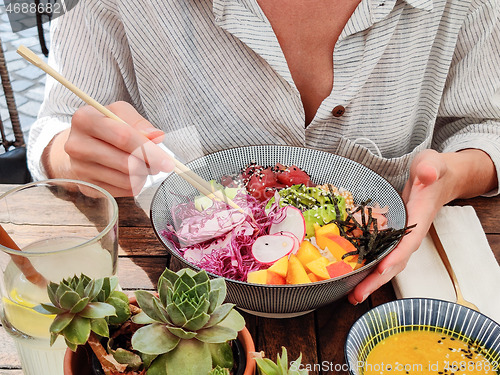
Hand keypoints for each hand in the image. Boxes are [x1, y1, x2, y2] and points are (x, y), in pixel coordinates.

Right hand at [45, 101, 174, 195]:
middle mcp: (76, 145)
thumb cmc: (106, 126)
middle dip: (150, 166)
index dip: (149, 150)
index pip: (123, 137)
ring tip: (144, 166)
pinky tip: (133, 175)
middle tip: (159, 165)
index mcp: (85, 119)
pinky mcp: (87, 187)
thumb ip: (139, 123)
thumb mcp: (120, 113)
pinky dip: (135, 184)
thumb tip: (157, 136)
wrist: (81, 145)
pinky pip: (122, 191)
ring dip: (143, 175)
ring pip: (126, 180)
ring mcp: (79, 169)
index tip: (168, 161)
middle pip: (126, 163)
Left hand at [347, 149, 452, 304]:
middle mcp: (409, 235)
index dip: (395, 257)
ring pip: (385, 263)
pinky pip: (379, 255)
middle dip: (376, 280)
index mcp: (419, 221)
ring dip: (370, 280)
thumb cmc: (432, 172)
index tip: (381, 269)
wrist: (437, 179)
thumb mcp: (431, 164)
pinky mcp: (390, 236)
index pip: (407, 243)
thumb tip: (426, 174)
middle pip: (394, 262)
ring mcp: (399, 238)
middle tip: (357, 296)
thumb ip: (430, 169)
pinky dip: (367, 267)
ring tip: (351, 295)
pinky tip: (351, 276)